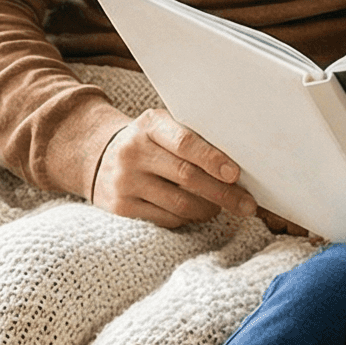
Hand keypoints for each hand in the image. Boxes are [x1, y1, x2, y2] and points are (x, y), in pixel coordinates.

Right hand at [87, 108, 256, 227]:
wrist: (99, 157)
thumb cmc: (149, 142)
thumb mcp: (163, 127)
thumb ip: (194, 137)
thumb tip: (239, 163)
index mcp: (150, 125)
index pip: (185, 142)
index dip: (213, 159)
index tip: (235, 174)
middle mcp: (132, 151)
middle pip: (187, 176)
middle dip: (223, 193)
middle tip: (246, 204)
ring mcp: (124, 181)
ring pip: (179, 203)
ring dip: (208, 208)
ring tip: (220, 207)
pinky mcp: (121, 207)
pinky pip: (166, 219)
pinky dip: (188, 218)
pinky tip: (196, 212)